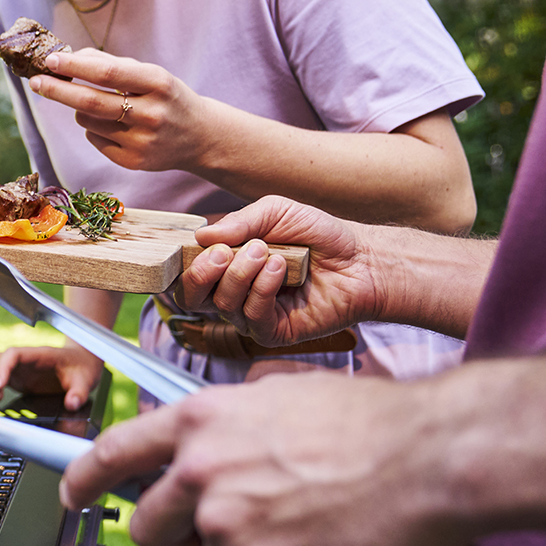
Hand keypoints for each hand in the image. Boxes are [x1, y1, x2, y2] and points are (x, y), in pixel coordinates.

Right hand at [0, 345, 105, 411]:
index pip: (14, 354)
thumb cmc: (82, 367)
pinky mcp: (18, 377)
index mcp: (40, 355)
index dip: (3, 367)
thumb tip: (72, 403)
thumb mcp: (85, 380)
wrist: (82, 363)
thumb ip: (79, 392)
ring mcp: (20, 367)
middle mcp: (26, 359)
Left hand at [28, 47, 215, 171]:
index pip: (107, 74)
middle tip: (36, 81)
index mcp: (158, 83)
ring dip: (81, 109)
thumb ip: (111, 64)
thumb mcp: (150, 74)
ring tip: (100, 105)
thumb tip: (68, 58)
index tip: (50, 60)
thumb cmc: (167, 97)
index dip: (74, 67)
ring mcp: (142, 141)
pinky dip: (93, 128)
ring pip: (87, 121)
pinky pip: (94, 139)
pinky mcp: (134, 162)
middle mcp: (151, 113)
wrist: (201, 137)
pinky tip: (115, 126)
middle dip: (58, 90)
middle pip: (90, 102)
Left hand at [60, 372, 472, 545]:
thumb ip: (230, 423)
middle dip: (174, 534)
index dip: (85, 476)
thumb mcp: (281, 396)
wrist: (430, 459)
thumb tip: (211, 445)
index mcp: (202, 421)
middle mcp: (200, 470)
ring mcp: (226, 523)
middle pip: (148, 524)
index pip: (116, 452)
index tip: (74, 491)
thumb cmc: (374, 425)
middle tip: (221, 530)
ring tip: (303, 525)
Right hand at [181, 196, 381, 346]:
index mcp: (226, 265)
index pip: (185, 272)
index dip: (184, 261)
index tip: (203, 242)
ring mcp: (251, 315)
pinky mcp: (273, 332)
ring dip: (241, 273)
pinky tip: (281, 268)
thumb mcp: (277, 212)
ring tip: (269, 252)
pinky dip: (262, 288)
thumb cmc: (319, 235)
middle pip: (191, 296)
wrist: (361, 259)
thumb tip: (200, 236)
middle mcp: (233, 293)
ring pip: (222, 303)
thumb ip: (239, 222)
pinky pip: (252, 316)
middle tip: (223, 253)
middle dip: (200, 273)